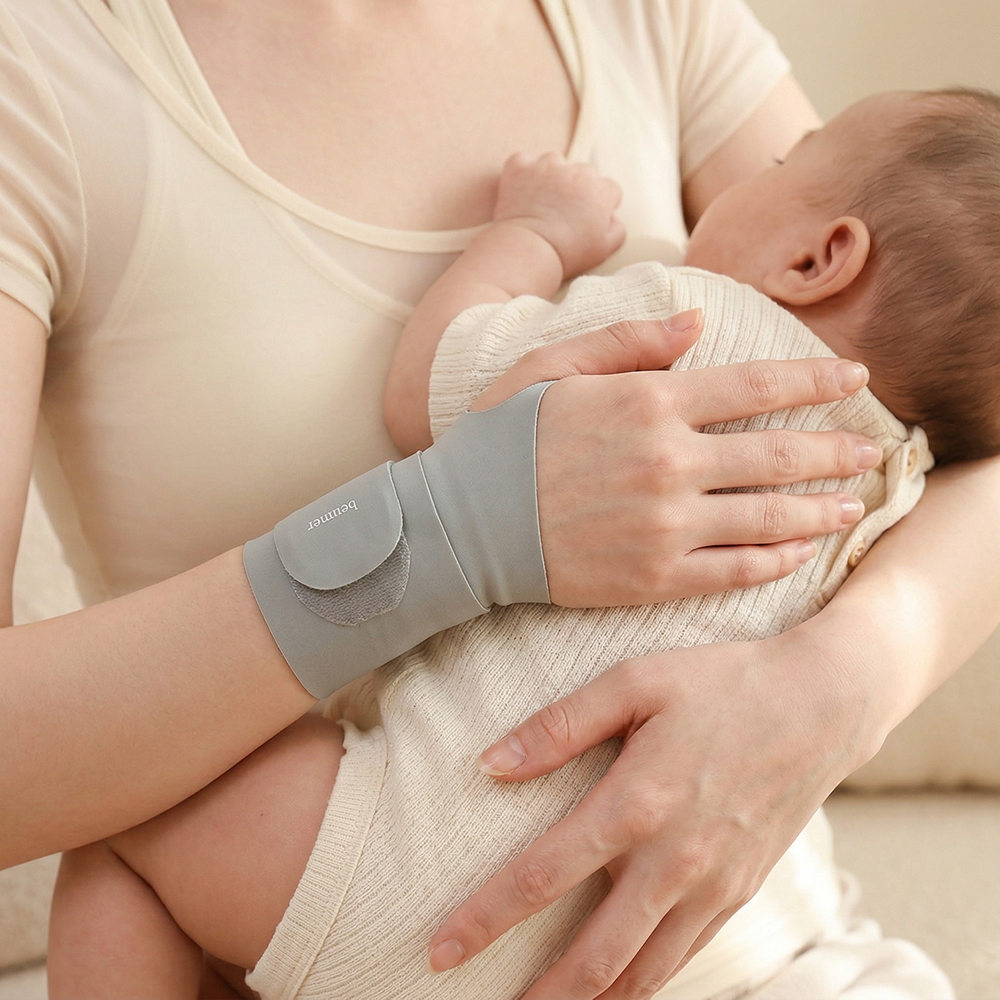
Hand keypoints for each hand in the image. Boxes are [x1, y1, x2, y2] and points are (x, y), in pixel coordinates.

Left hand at [429, 627, 872, 997]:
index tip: (440, 948)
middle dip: (538, 996)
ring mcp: (713, 886)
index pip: (543, 877)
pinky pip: (683, 958)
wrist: (824, 703)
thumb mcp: (636, 681)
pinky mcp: (740, 893)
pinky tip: (617, 987)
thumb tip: (489, 763)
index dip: (485, 919)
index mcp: (637, 803)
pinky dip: (643, 984)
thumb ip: (560, 726)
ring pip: (642, 974)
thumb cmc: (723, 682)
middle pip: (593, 955)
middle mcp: (674, 861)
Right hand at [475, 314, 879, 606]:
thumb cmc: (499, 439)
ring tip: (855, 505)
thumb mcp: (550, 365)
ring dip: (821, 510)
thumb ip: (628, 339)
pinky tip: (801, 551)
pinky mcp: (653, 577)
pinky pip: (734, 570)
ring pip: (768, 517)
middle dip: (835, 450)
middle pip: (778, 455)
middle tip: (873, 449)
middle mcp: (667, 462)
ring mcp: (665, 526)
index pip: (756, 387)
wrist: (459, 525)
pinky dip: (775, 560)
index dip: (815, 381)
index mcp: (647, 402)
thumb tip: (698, 321)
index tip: (856, 377)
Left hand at [493, 152, 625, 277]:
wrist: (530, 249)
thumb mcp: (605, 249)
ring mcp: (547, 167)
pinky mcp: (520, 167)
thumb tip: (612, 218)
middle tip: (563, 212)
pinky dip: (522, 173)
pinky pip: (523, 160)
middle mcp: (577, 172)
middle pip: (583, 173)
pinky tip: (521, 191)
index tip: (588, 218)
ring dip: (551, 176)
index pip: (609, 189)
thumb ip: (617, 230)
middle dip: (576, 189)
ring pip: (555, 162)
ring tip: (541, 201)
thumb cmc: (568, 253)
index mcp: (600, 191)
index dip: (600, 205)